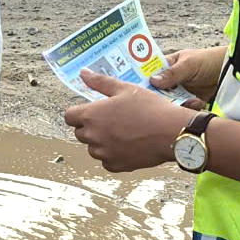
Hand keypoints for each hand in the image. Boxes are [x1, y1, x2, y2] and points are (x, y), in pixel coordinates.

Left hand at [64, 71, 195, 172]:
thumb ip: (100, 82)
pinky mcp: (115, 166)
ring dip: (102, 141)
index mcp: (91, 115)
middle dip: (91, 127)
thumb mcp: (125, 89)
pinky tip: (129, 144)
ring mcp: (103, 153)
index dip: (79, 113)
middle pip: (80, 133)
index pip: (69, 117)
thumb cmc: (149, 107)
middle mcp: (92, 136)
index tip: (92, 111)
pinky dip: (113, 154)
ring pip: (93, 148)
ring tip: (123, 132)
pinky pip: (106, 160)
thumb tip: (83, 73)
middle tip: (112, 120)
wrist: (171, 132)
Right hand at [150, 45, 225, 108]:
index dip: (145, 81)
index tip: (142, 90)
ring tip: (191, 100)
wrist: (230, 71)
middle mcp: (172, 80)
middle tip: (169, 100)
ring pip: (171, 103)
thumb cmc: (208, 61)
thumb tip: (152, 80)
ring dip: (179, 104)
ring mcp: (181, 91)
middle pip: (158, 92)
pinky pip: (184, 109)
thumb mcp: (189, 64)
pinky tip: (198, 102)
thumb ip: (171, 73)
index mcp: (168, 66)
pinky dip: (190, 108)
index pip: (151, 74)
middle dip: (163, 98)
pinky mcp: (191, 101)